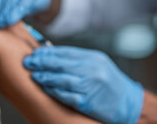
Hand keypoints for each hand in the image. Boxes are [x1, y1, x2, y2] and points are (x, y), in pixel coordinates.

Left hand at [24, 46, 144, 123]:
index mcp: (93, 58)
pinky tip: (46, 88)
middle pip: (61, 64)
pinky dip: (54, 91)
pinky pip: (66, 95)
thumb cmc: (110, 83)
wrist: (128, 103)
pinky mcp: (88, 102)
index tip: (34, 53)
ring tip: (34, 75)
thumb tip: (51, 55)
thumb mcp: (97, 65)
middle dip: (42, 62)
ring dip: (45, 77)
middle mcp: (92, 70)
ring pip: (61, 79)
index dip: (47, 52)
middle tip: (28, 62)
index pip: (65, 52)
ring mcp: (90, 86)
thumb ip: (77, 60)